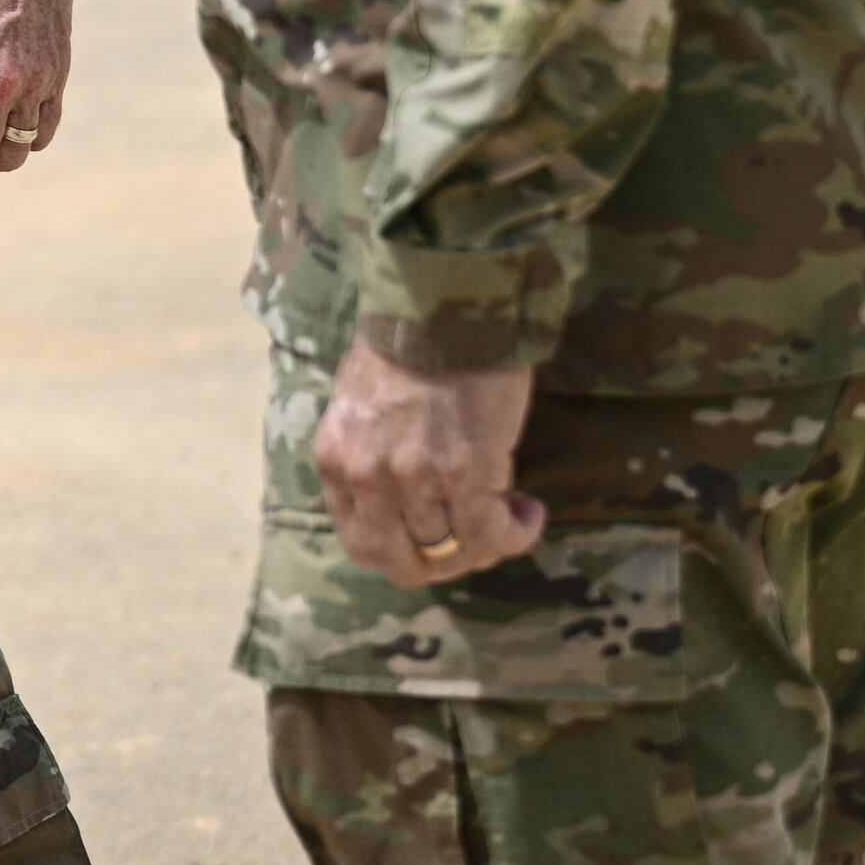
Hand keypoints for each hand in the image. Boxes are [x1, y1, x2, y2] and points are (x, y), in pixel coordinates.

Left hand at [313, 340, 546, 590]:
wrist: (445, 301)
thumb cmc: (411, 342)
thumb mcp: (361, 404)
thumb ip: (370, 455)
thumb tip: (404, 500)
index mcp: (335, 459)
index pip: (361, 544)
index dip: (406, 554)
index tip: (438, 538)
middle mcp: (366, 476)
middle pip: (404, 562)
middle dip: (446, 563)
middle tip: (478, 541)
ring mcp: (412, 478)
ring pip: (451, 552)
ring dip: (488, 545)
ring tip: (511, 515)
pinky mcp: (463, 471)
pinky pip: (489, 533)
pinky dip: (514, 533)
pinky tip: (528, 512)